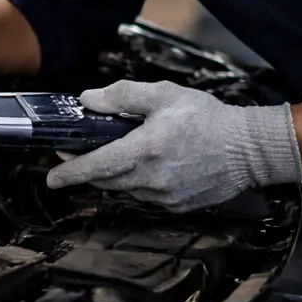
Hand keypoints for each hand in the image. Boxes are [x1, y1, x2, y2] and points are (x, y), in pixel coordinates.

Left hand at [46, 79, 301, 211]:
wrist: (250, 148)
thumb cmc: (207, 118)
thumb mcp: (164, 95)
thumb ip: (123, 96)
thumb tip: (89, 100)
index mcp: (145, 150)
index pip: (96, 166)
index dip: (70, 172)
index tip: (52, 176)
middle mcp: (152, 179)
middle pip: (105, 181)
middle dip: (85, 171)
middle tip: (74, 157)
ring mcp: (165, 197)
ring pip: (124, 189)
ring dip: (112, 176)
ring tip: (113, 155)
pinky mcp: (177, 206)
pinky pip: (145, 196)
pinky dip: (137, 183)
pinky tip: (144, 167)